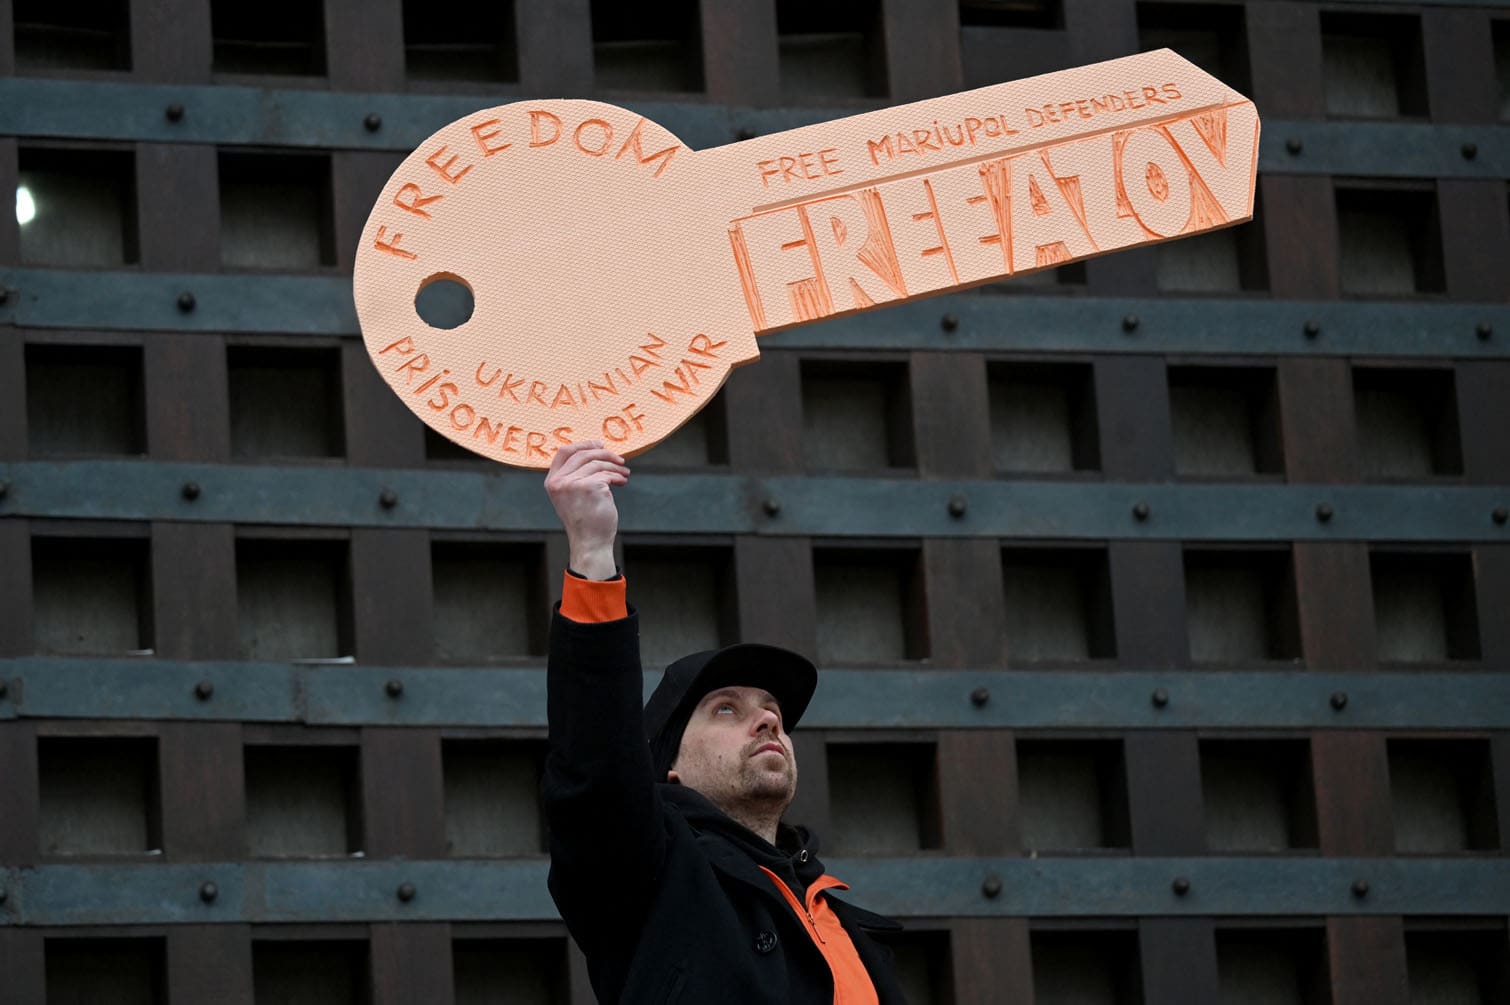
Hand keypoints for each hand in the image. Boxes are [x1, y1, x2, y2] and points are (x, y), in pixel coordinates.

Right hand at [544, 440, 629, 579]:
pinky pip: (607, 474)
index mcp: (552, 482)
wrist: (590, 542)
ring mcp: (573, 484)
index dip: (583, 445)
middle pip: (583, 454)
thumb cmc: (585, 520)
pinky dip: (618, 476)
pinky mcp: (590, 487)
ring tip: (624, 474)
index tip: (599, 445)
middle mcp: (559, 482)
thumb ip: (574, 476)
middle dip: (604, 454)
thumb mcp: (571, 496)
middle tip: (619, 460)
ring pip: (597, 463)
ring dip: (615, 467)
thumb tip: (595, 452)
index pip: (564, 452)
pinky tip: (622, 481)